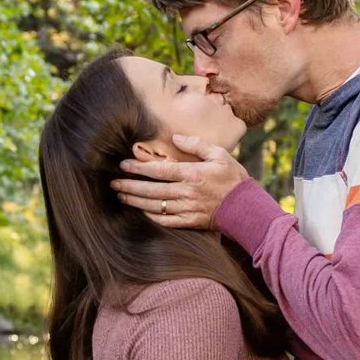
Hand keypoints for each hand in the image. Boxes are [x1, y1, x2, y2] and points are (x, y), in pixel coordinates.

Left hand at [113, 134, 245, 229]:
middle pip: (151, 190)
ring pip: (154, 206)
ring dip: (135, 201)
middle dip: (130, 186)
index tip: (123, 165)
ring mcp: (186, 209)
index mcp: (192, 174)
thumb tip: (175, 137)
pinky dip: (149, 216)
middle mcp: (186, 193)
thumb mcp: (219, 154)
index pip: (159, 170)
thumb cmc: (233, 178)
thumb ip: (196, 144)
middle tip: (113, 183)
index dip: (139, 168)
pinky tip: (139, 210)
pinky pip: (164, 221)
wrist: (246, 208)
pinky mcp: (189, 222)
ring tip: (120, 195)